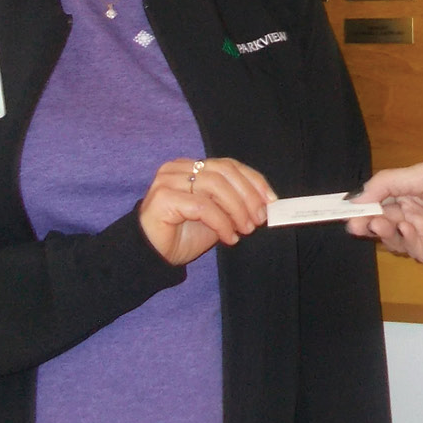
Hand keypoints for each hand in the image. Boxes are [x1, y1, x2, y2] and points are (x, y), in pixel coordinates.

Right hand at [139, 157, 274, 266]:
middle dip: (248, 195)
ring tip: (246, 229)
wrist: (151, 257)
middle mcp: (178, 168)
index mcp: (191, 166)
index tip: (271, 200)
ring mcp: (168, 180)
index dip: (253, 181)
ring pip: (215, 185)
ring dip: (237, 209)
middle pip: (224, 172)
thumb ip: (235, 204)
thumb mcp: (217, 216)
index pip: (228, 165)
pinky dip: (222, 222)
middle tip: (260, 219)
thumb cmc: (182, 235)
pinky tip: (229, 237)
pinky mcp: (163, 198)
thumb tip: (265, 203)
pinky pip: (203, 206)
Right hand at [344, 154, 422, 269]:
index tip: (342, 210)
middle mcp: (420, 216)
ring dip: (384, 231)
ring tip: (378, 221)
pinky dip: (405, 240)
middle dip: (369, 222)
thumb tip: (355, 196)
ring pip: (396, 239)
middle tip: (355, 223)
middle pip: (385, 223)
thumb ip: (388, 184)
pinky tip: (405, 227)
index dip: (364, 206)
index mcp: (416, 193)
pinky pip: (415, 251)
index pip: (382, 202)